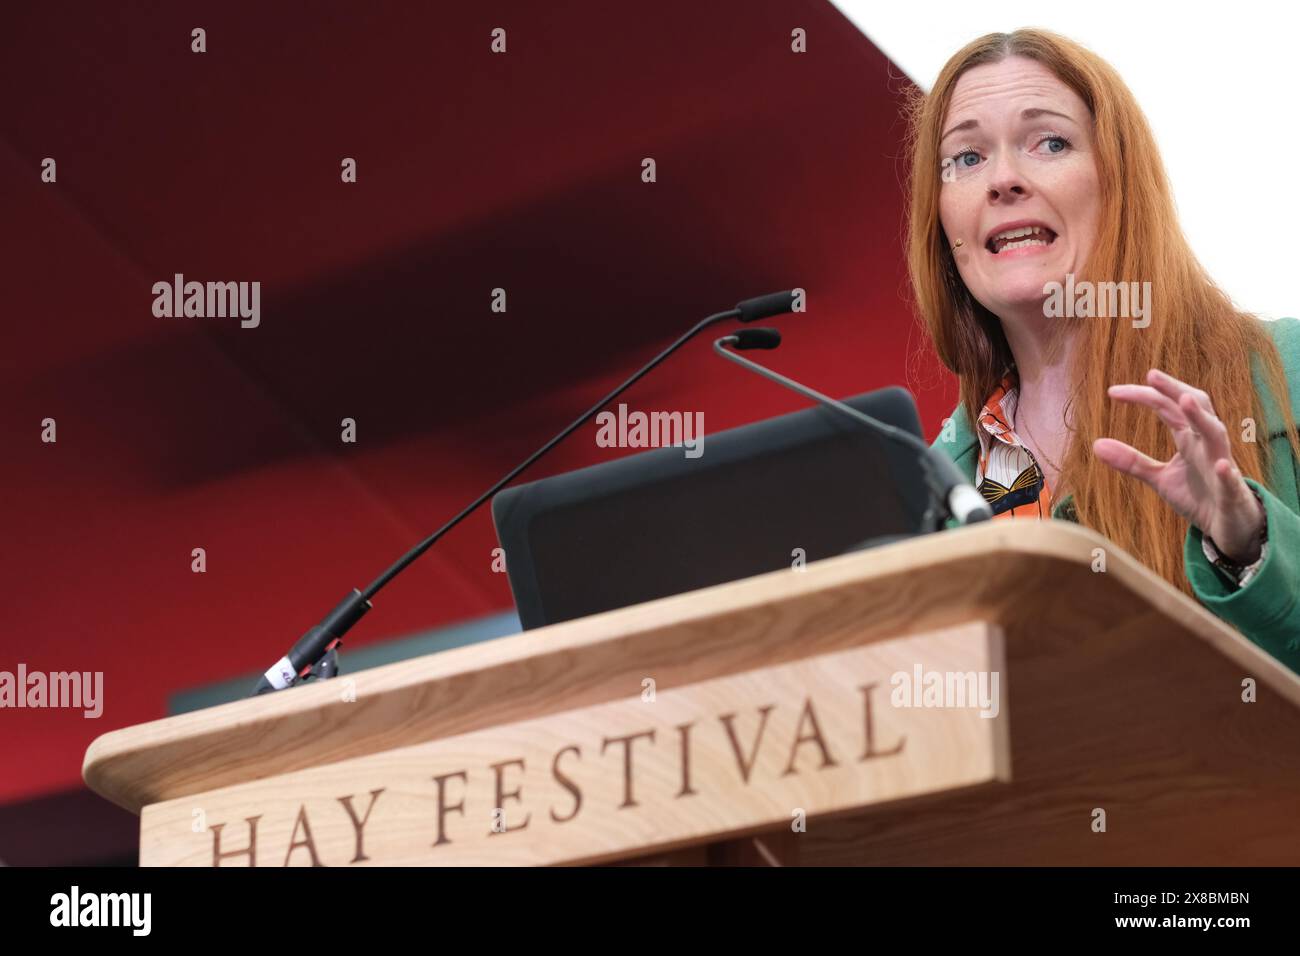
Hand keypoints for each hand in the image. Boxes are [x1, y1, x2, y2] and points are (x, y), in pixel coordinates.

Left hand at [1094, 369, 1264, 562]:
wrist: (1228, 526)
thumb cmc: (1198, 496)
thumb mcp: (1159, 478)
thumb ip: (1132, 461)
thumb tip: (1096, 445)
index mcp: (1189, 439)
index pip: (1167, 407)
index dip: (1144, 396)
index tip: (1113, 391)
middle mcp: (1206, 444)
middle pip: (1195, 408)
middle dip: (1175, 389)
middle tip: (1152, 375)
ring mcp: (1221, 465)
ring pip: (1216, 434)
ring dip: (1201, 418)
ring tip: (1185, 401)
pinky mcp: (1231, 492)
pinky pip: (1231, 479)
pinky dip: (1225, 472)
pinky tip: (1220, 466)